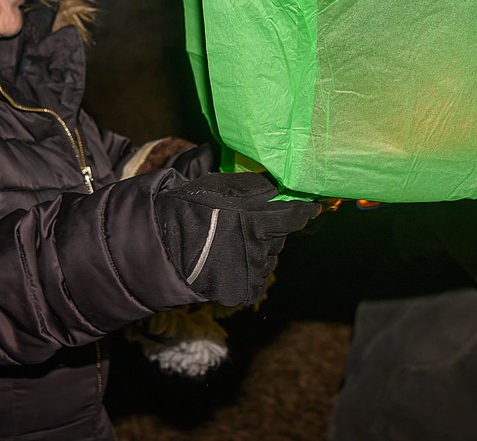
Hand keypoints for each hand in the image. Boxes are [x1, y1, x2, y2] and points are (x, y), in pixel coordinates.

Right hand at [154, 171, 320, 305]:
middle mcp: (258, 246)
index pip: (293, 216)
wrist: (163, 244)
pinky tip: (232, 263)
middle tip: (250, 225)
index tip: (312, 208)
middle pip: (280, 238)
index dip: (305, 211)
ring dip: (260, 251)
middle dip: (272, 231)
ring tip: (235, 245)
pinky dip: (250, 272)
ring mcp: (251, 270)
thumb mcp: (222, 187)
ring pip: (269, 259)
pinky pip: (258, 279)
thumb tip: (277, 188)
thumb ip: (253, 188)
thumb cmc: (191, 209)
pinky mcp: (243, 290)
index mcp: (255, 218)